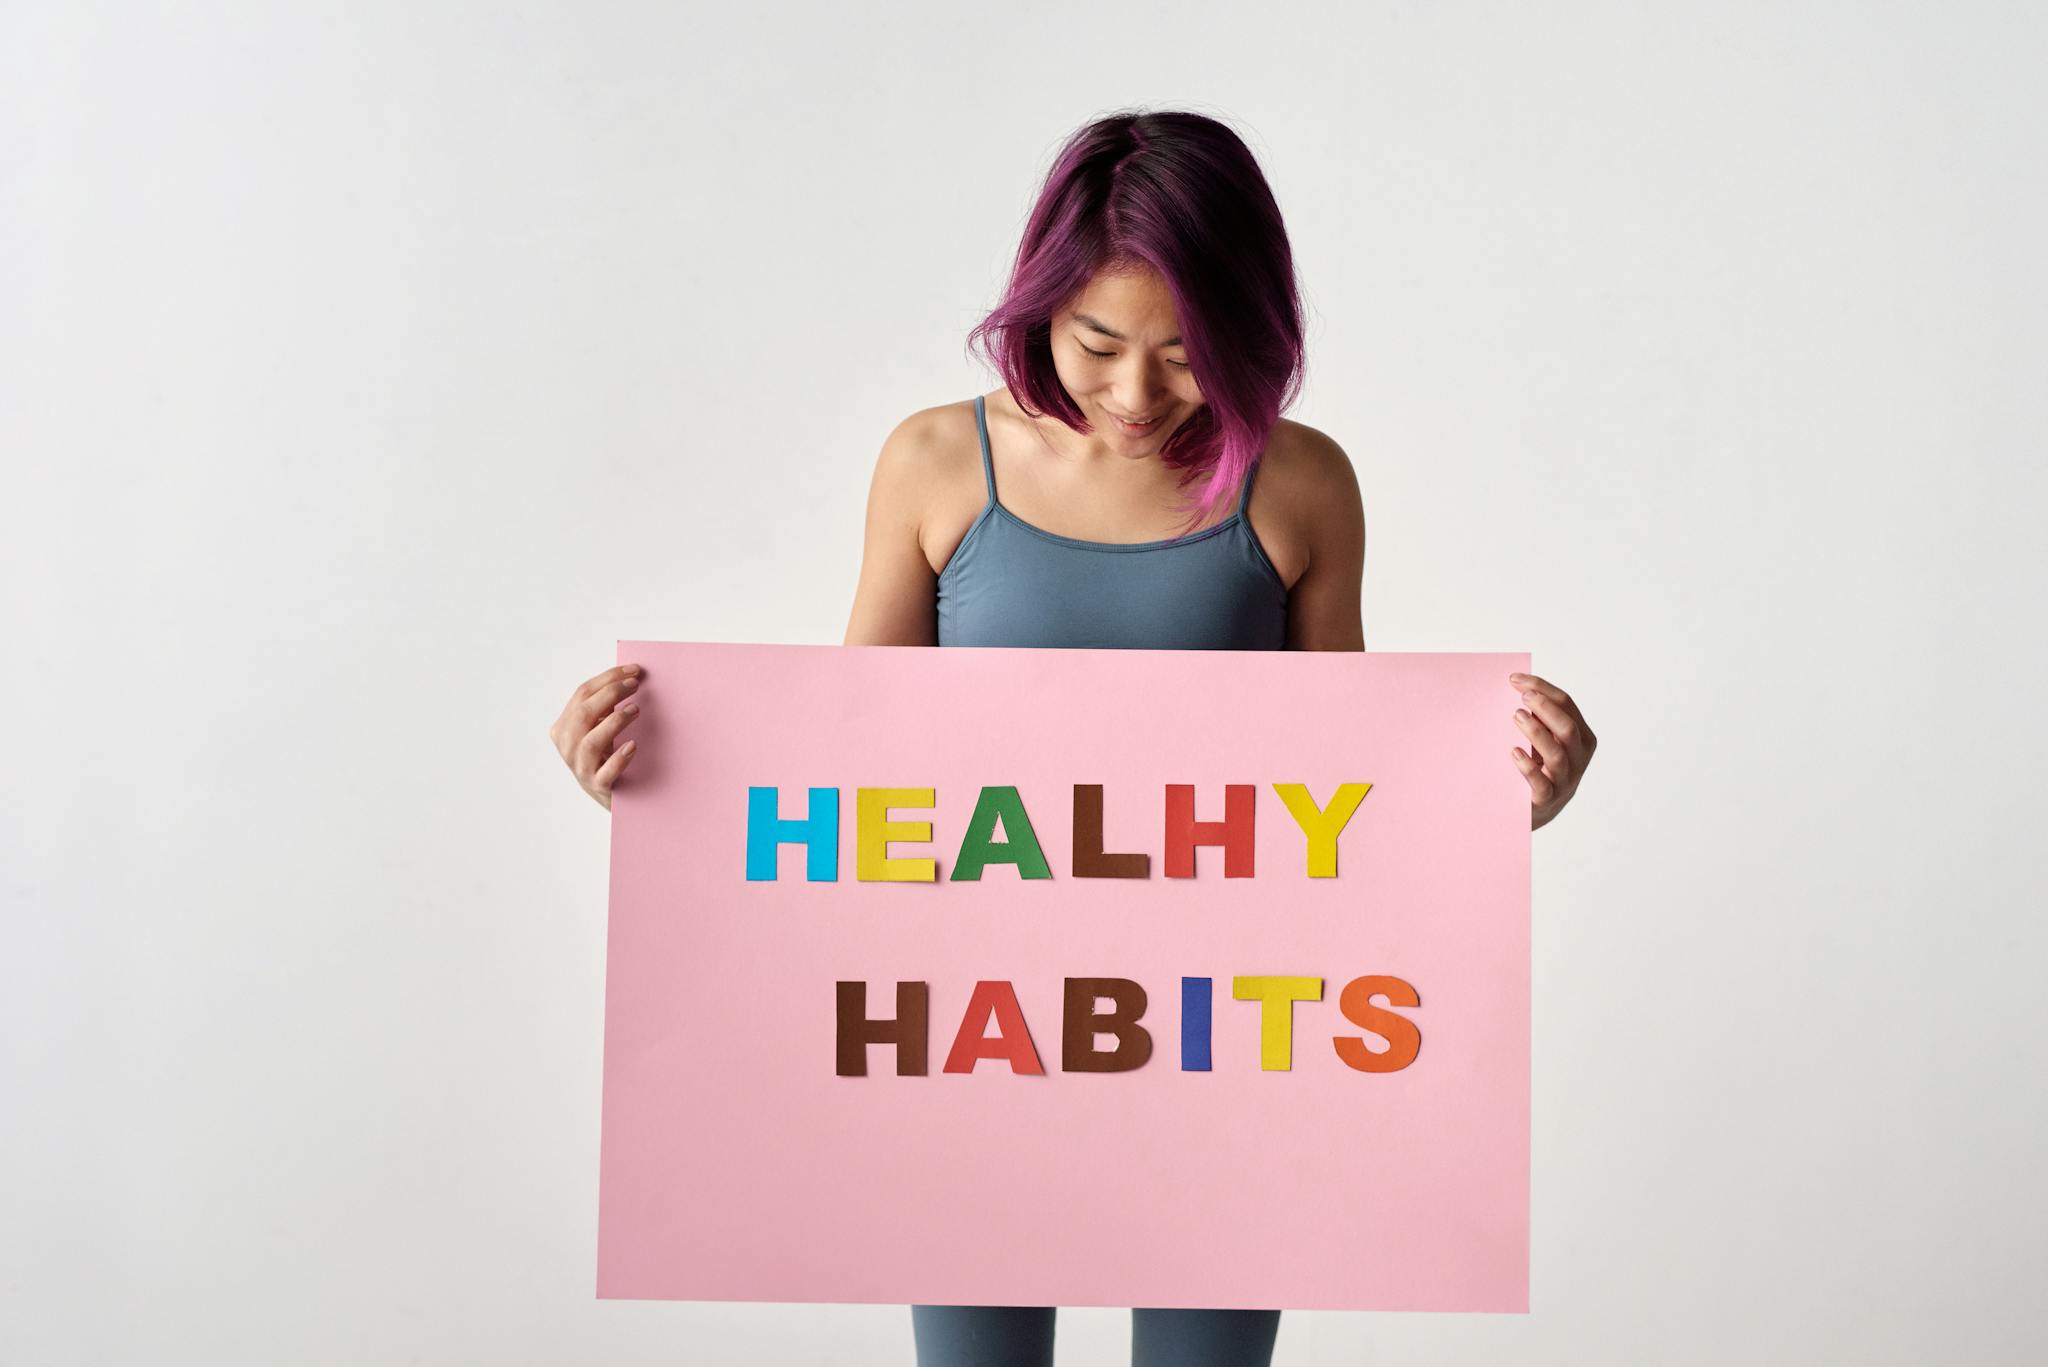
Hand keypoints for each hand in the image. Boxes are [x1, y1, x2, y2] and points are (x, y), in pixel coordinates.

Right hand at [549, 662, 643, 810]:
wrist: (609, 794)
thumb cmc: (604, 756)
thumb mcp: (598, 729)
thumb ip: (603, 708)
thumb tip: (626, 678)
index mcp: (563, 728)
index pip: (581, 694)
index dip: (607, 679)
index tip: (632, 670)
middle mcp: (567, 747)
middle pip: (583, 714)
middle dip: (610, 694)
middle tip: (635, 685)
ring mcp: (580, 768)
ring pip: (590, 741)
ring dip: (614, 722)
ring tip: (635, 710)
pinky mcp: (597, 786)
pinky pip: (606, 772)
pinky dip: (619, 758)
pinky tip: (632, 746)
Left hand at [1507, 671, 1595, 830]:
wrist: (1532, 812)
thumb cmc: (1536, 768)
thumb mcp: (1543, 741)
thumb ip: (1538, 719)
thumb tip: (1517, 687)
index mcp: (1581, 738)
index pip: (1567, 705)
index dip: (1542, 688)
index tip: (1515, 679)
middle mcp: (1578, 759)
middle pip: (1567, 728)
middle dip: (1545, 708)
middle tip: (1522, 697)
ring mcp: (1565, 781)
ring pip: (1557, 754)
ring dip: (1537, 732)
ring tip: (1516, 717)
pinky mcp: (1547, 801)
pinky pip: (1542, 784)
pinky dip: (1528, 767)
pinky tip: (1514, 753)